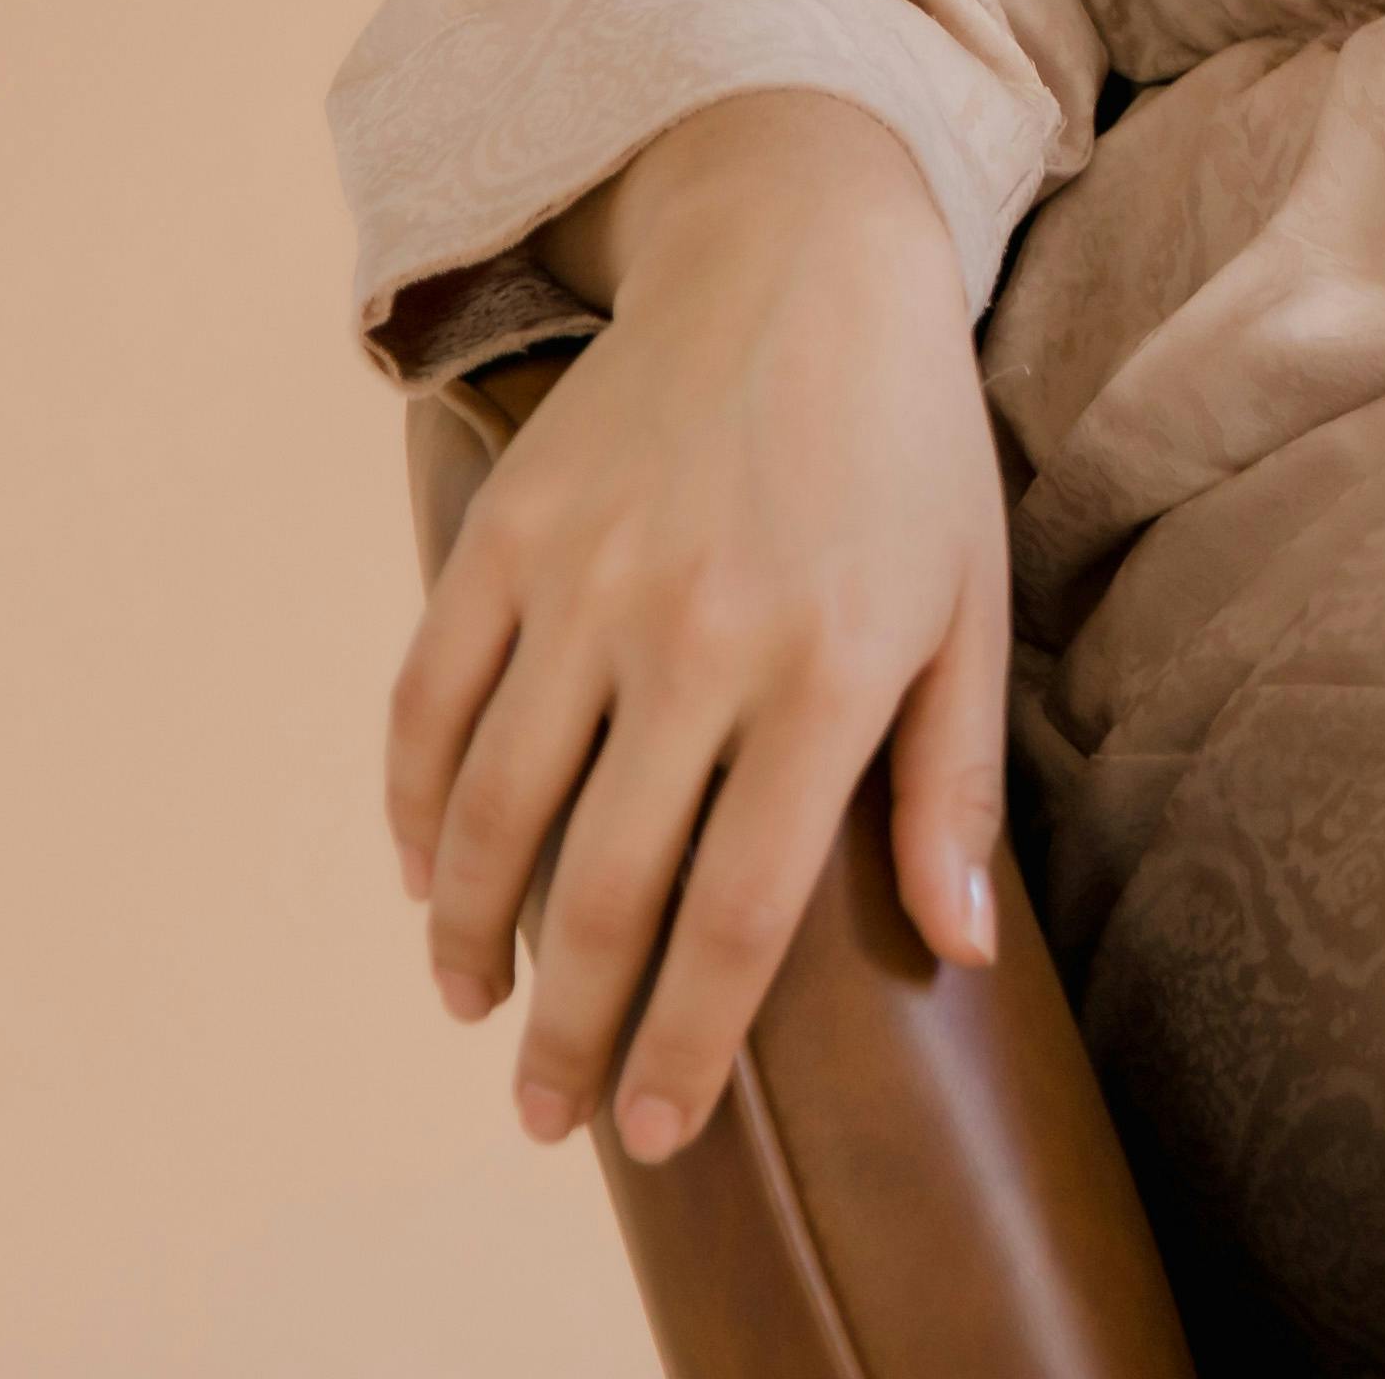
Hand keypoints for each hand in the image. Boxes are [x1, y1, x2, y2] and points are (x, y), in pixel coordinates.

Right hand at [385, 91, 1013, 1160]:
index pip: (738, 912)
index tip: (655, 1129)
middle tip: (545, 1115)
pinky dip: (414, 804)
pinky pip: (430, 698)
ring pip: (493, 810)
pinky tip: (426, 875)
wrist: (800, 254)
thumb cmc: (908, 449)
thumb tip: (955, 949)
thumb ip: (950, 783)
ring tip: (476, 1010)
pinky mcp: (509, 528)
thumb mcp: (970, 604)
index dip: (688, 1042)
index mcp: (827, 672)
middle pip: (606, 889)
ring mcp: (590, 580)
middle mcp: (698, 636)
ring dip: (471, 936)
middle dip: (566, 1030)